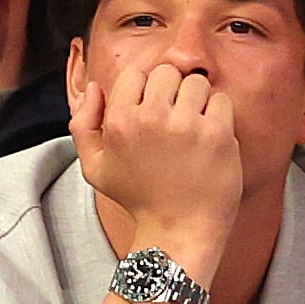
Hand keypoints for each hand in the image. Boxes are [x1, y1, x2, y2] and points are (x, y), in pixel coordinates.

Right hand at [72, 57, 242, 271]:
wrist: (177, 230)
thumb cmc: (138, 199)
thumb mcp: (95, 168)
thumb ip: (83, 125)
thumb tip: (95, 88)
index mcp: (119, 122)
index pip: (135, 74)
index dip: (146, 91)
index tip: (153, 114)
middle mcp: (150, 119)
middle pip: (167, 72)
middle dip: (173, 92)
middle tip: (175, 121)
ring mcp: (186, 125)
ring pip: (196, 83)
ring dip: (197, 102)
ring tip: (193, 130)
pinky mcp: (216, 133)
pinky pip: (221, 100)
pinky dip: (218, 115)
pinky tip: (209, 138)